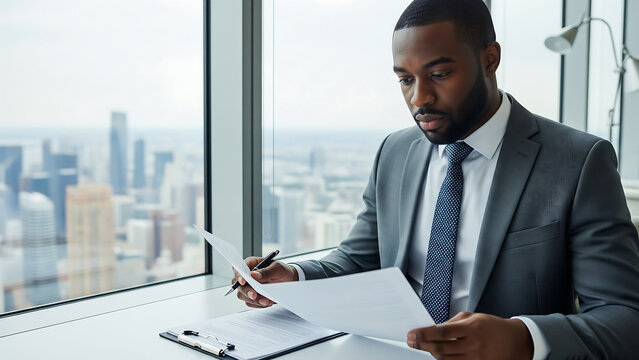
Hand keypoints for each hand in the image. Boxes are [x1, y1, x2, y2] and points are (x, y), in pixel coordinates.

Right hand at [232, 257, 298, 307]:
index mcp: (250, 264)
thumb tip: (254, 275)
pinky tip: (267, 302)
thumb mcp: (277, 268)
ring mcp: (249, 287)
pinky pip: (250, 303)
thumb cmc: (282, 271)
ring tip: (265, 301)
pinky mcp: (253, 297)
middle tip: (254, 295)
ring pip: (242, 295)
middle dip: (246, 291)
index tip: (243, 281)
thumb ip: (266, 271)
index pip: (238, 269)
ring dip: (253, 300)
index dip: (238, 275)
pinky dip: (258, 304)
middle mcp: (247, 276)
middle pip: (238, 285)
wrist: (290, 281)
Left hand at [407, 312, 532, 359]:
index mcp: (472, 328)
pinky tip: (436, 354)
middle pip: (441, 348)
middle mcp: (473, 344)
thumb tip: (434, 328)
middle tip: (411, 340)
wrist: (515, 341)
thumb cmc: (492, 326)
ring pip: (445, 359)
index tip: (412, 333)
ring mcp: (475, 358)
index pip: (442, 331)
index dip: (424, 334)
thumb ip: (453, 322)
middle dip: (422, 344)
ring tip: (422, 345)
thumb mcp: (473, 317)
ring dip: (430, 352)